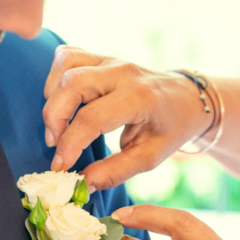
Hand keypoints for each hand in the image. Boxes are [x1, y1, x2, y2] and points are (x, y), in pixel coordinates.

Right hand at [43, 46, 209, 190]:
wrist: (186, 97)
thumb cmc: (170, 128)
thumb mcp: (150, 156)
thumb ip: (116, 170)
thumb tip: (83, 183)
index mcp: (140, 97)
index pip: (92, 117)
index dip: (69, 144)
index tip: (60, 166)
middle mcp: (123, 72)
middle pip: (72, 84)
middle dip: (54, 117)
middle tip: (55, 144)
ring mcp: (111, 60)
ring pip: (66, 65)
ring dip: (53, 96)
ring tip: (58, 124)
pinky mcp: (101, 57)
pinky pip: (68, 56)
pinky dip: (56, 78)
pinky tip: (62, 101)